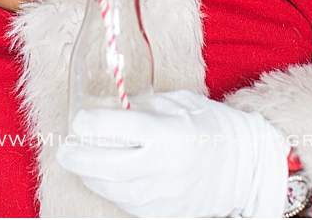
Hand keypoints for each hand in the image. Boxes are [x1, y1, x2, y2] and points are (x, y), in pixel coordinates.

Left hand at [60, 90, 290, 217]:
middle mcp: (162, 166)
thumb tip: (108, 112)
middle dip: (75, 156)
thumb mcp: (180, 104)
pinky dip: (111, 190)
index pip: (109, 128)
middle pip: (100, 165)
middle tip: (67, 149)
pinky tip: (110, 178)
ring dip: (89, 175)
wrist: (244, 164)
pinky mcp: (161, 212)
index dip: (86, 123)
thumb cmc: (212, 128)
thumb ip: (143, 107)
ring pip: (107, 188)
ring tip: (85, 163)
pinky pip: (124, 203)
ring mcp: (161, 194)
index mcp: (167, 133)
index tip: (82, 121)